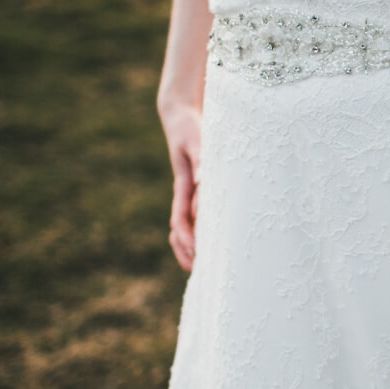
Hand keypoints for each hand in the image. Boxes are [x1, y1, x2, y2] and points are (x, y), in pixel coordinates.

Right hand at [159, 102, 201, 271]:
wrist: (179, 115)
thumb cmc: (190, 128)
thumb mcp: (196, 141)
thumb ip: (201, 160)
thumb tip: (204, 181)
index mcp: (184, 185)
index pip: (181, 218)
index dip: (188, 237)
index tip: (197, 252)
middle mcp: (184, 192)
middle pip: (180, 229)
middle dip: (188, 251)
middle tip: (201, 273)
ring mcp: (189, 191)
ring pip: (184, 225)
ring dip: (190, 246)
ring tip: (201, 269)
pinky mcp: (196, 187)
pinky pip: (193, 214)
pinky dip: (199, 231)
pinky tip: (210, 243)